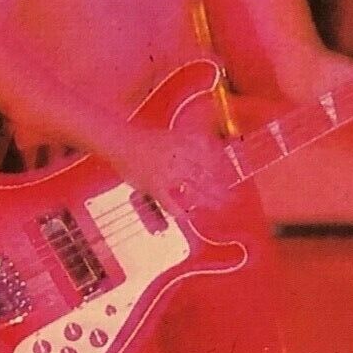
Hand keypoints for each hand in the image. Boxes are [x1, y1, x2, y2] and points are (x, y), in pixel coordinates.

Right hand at [108, 126, 230, 214]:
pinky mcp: (155, 186)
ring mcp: (167, 173)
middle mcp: (179, 158)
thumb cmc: (145, 139)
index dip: (221, 171)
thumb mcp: (172, 136)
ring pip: (193, 189)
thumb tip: (207, 151)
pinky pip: (170, 202)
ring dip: (207, 200)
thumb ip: (189, 143)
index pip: (209, 159)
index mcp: (184, 144)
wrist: (121, 141)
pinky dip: (179, 211)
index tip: (231, 179)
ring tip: (217, 207)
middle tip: (231, 199)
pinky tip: (187, 217)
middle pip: (205, 177)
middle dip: (219, 189)